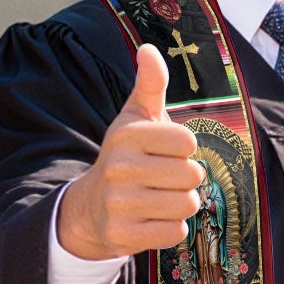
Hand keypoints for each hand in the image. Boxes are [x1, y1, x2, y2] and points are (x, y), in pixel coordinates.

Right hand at [54, 45, 205, 260]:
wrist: (91, 206)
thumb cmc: (126, 156)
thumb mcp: (136, 118)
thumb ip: (150, 84)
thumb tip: (149, 49)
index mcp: (127, 135)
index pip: (187, 141)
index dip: (184, 148)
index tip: (165, 151)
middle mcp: (120, 167)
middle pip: (192, 175)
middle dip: (186, 179)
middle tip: (164, 178)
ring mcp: (120, 204)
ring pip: (187, 205)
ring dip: (181, 204)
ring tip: (160, 198)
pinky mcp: (123, 235)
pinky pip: (175, 233)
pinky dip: (172, 228)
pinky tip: (152, 219)